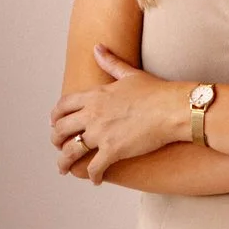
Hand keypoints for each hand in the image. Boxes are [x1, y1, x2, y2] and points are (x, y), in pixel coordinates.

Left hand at [50, 44, 182, 184]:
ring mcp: (101, 134)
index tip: (54, 123)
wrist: (173, 109)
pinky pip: (94, 168)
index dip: (55, 117)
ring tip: (64, 168)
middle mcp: (92, 114)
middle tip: (58, 147)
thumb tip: (97, 48)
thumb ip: (110, 62)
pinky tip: (96, 180)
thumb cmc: (156, 91)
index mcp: (94, 96)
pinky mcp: (113, 151)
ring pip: (70, 151)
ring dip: (64, 162)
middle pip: (60, 129)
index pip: (63, 106)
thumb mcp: (129, 74)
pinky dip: (92, 176)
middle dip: (55, 140)